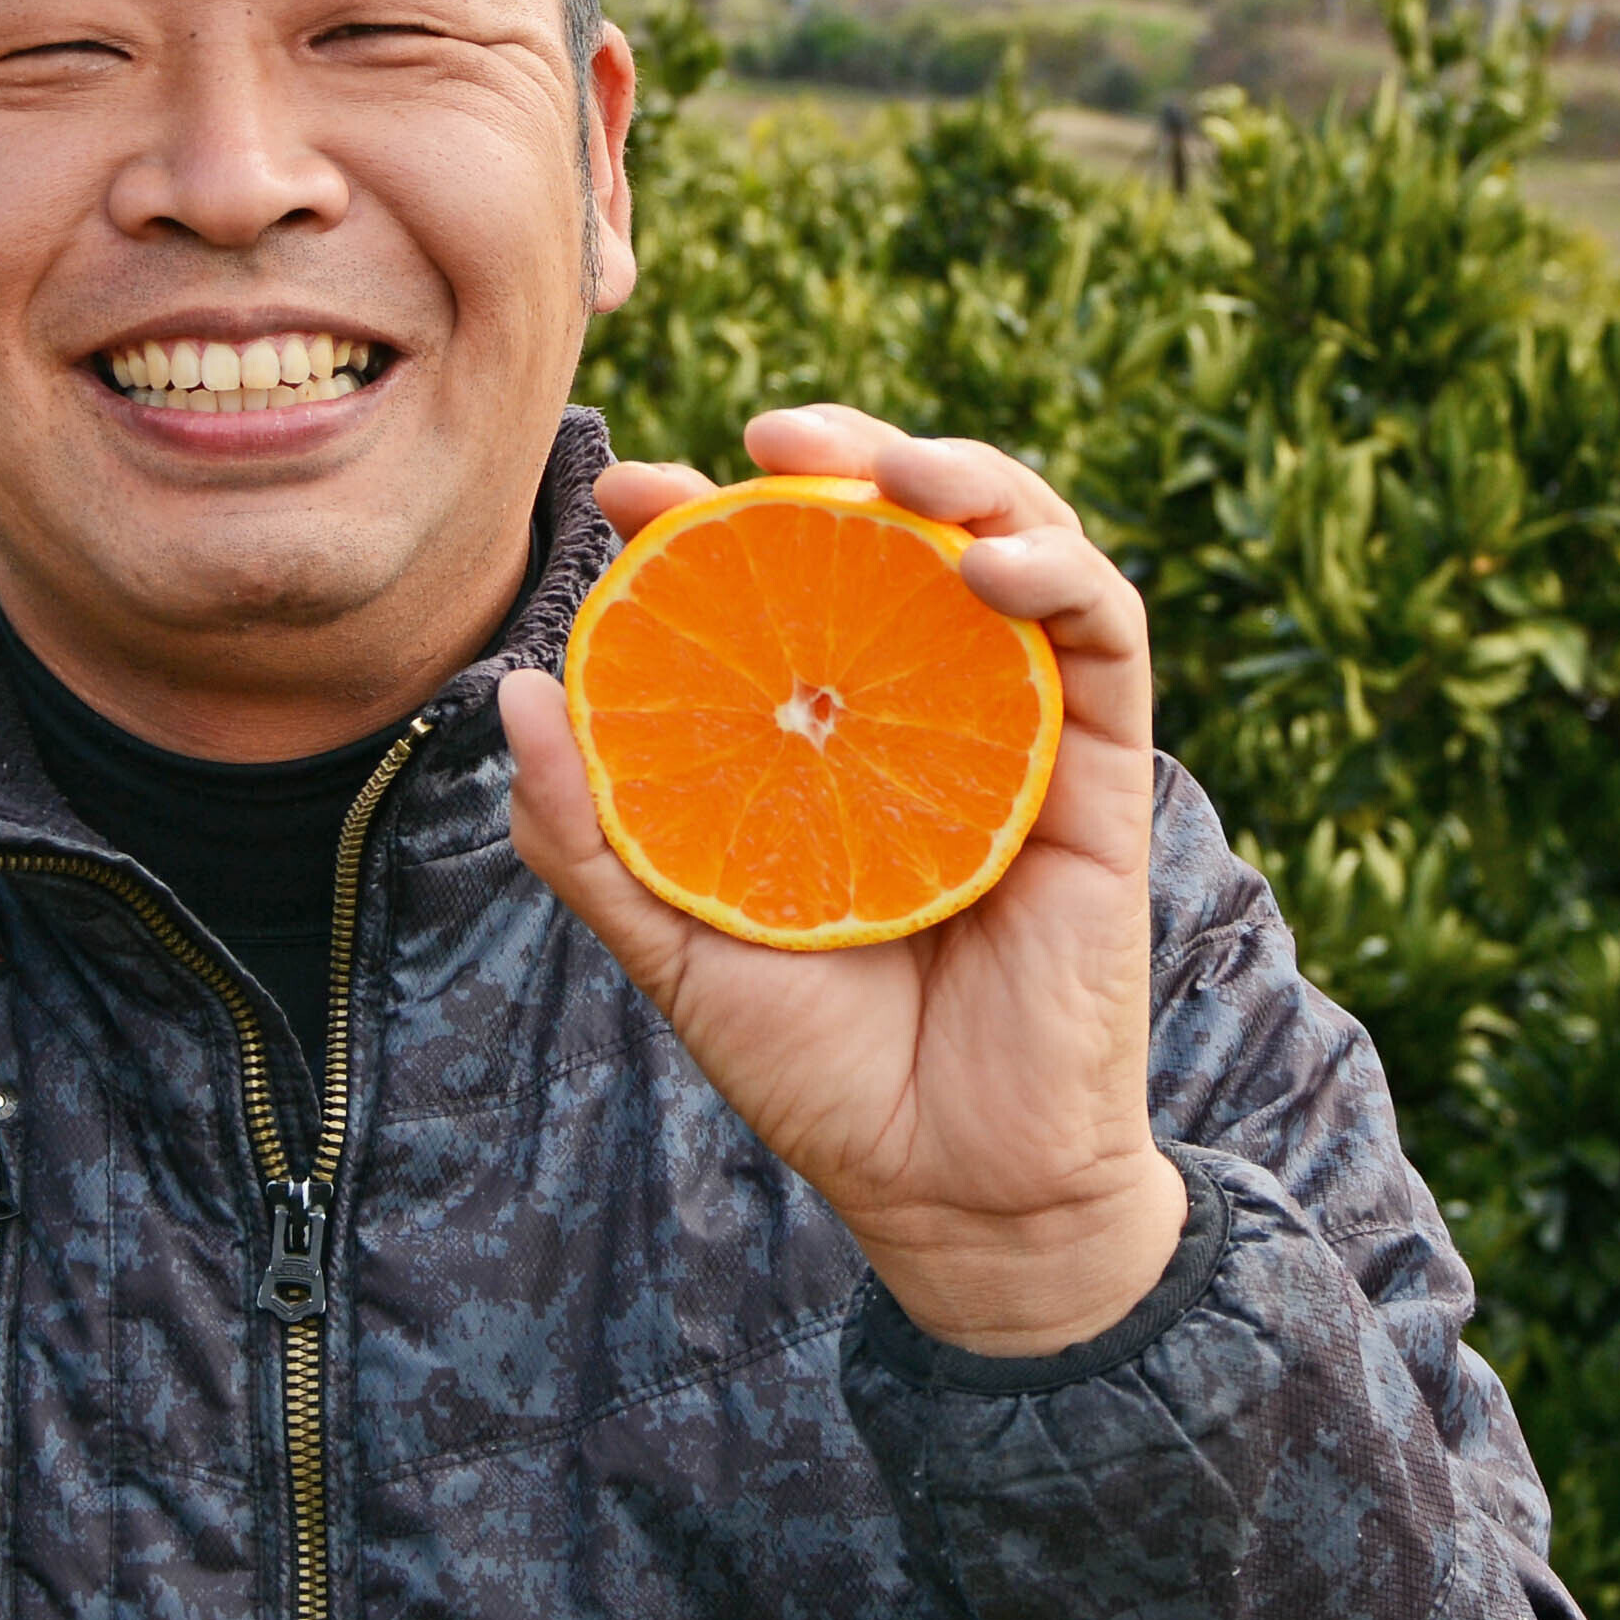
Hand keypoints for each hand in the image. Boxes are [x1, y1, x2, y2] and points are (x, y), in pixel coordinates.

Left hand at [500, 405, 1180, 1357]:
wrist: (948, 1187)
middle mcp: (921, 708)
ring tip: (888, 468)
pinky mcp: (1105, 771)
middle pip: (897, 529)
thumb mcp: (673, 944)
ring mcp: (1019, 729)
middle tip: (765, 432)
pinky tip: (983, 561)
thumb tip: (513, 690)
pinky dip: (1056, 568)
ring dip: (963, 475)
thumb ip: (588, 834)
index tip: (624, 487)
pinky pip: (1105, 633)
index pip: (773, 583)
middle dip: (842, 449)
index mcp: (821, 732)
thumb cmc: (816, 1067)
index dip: (703, 515)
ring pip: (1015, 543)